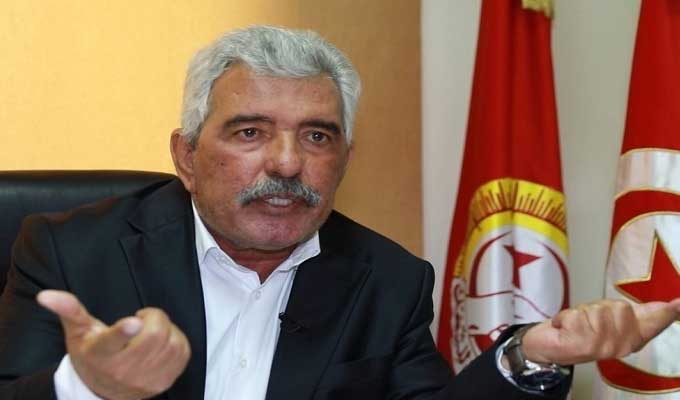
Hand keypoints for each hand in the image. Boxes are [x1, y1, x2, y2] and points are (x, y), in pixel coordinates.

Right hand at [37, 290, 190, 399]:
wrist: (101, 392)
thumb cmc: (90, 355)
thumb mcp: (77, 332)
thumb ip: (68, 310)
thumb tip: (45, 295)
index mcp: (100, 353)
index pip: (112, 342)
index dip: (124, 331)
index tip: (133, 322)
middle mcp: (123, 370)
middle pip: (154, 335)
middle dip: (154, 317)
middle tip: (143, 319)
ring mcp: (145, 379)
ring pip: (171, 342)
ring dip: (166, 329)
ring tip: (150, 332)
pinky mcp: (163, 382)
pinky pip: (183, 352)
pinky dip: (177, 340)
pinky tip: (162, 342)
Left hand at [520, 298, 679, 364]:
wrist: (552, 347)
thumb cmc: (585, 330)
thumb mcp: (614, 319)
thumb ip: (642, 313)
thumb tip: (676, 304)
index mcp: (633, 339)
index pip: (654, 323)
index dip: (666, 313)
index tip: (677, 304)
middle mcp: (622, 347)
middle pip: (620, 307)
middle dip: (600, 306)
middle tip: (590, 319)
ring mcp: (602, 348)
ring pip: (596, 310)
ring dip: (581, 312)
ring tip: (577, 325)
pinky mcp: (581, 345)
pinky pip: (574, 315)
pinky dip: (564, 316)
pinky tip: (563, 329)